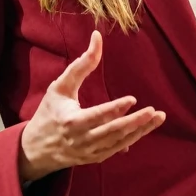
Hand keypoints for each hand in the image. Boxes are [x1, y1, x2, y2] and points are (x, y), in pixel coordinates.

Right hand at [19, 31, 165, 182]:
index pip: (97, 116)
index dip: (115, 109)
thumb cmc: (49, 112)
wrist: (37, 148)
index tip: (133, 100)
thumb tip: (97, 37)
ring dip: (140, 130)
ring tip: (158, 118)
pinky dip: (132, 139)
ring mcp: (89, 152)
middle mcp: (81, 140)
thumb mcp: (59, 87)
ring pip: (119, 142)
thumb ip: (81, 64)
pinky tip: (146, 128)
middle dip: (136, 122)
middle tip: (154, 112)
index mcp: (71, 122)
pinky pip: (117, 148)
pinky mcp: (95, 158)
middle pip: (113, 131)